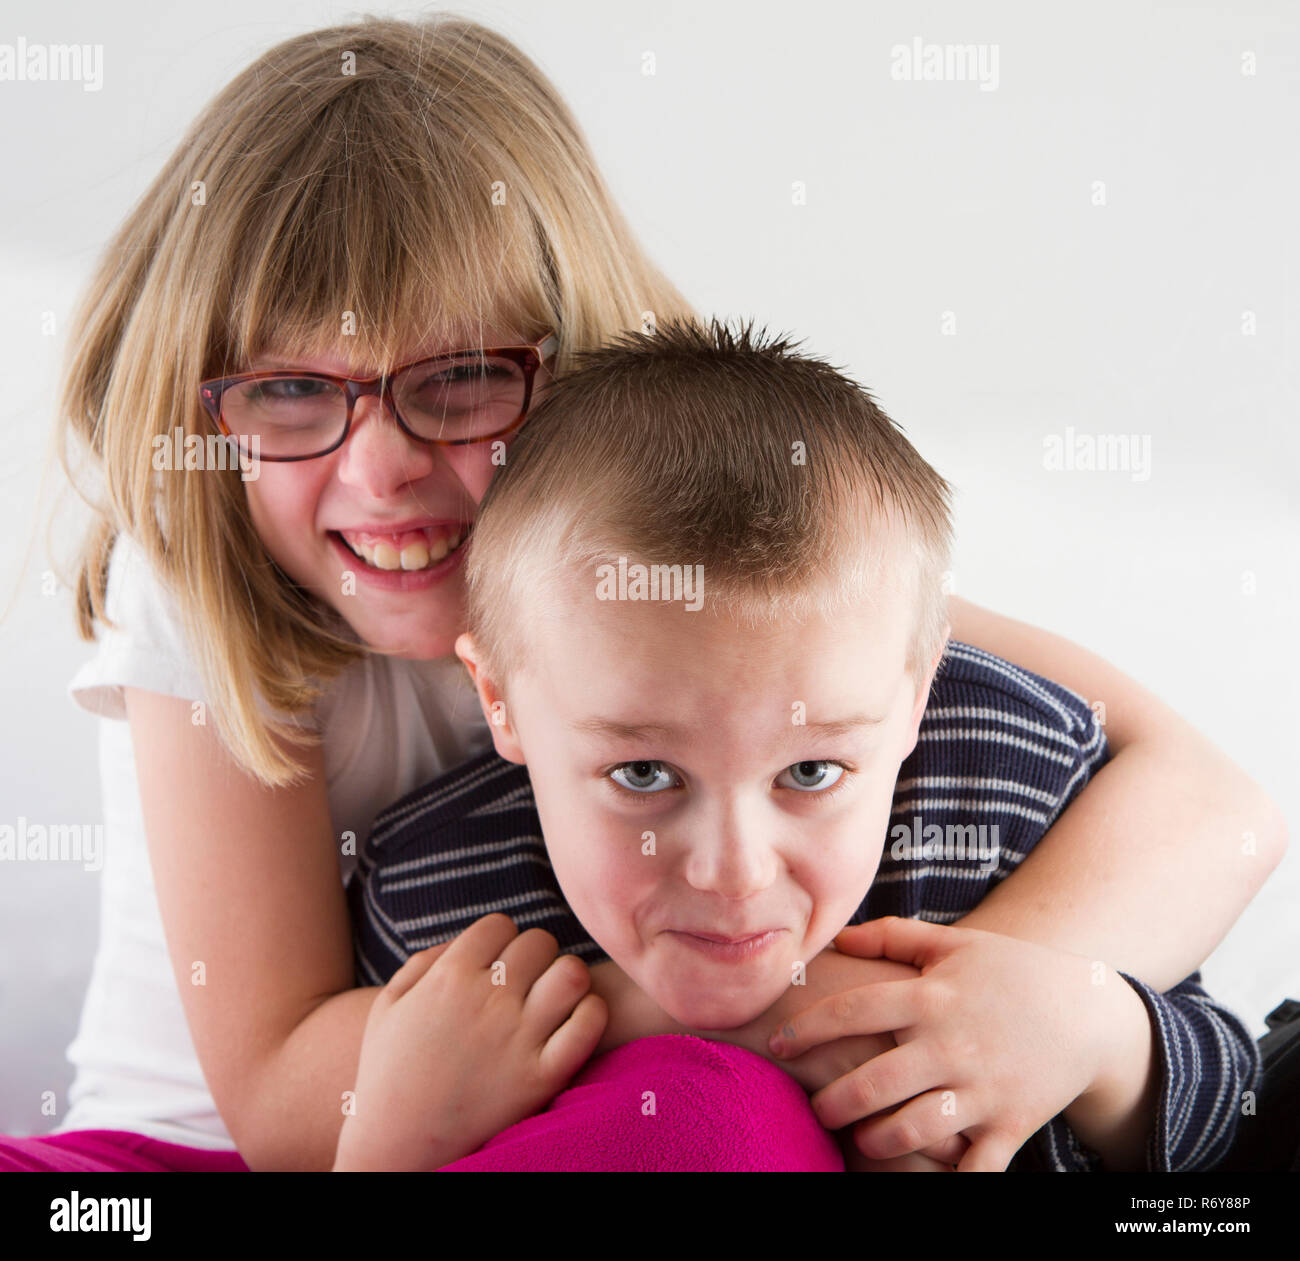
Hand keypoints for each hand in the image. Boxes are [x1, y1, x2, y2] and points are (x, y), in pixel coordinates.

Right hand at [333, 914, 606, 1170]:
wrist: (396, 1147)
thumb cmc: (388, 1074)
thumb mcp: (387, 1006)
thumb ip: (424, 961)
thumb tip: (464, 941)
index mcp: (449, 976)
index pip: (500, 924)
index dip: (500, 940)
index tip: (495, 964)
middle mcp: (487, 999)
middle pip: (540, 942)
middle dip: (535, 957)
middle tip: (526, 983)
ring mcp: (517, 1038)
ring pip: (571, 973)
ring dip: (566, 980)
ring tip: (553, 1000)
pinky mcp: (542, 1076)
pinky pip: (588, 1023)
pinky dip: (589, 1014)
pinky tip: (571, 1025)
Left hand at [768, 917, 1126, 1170]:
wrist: (1090, 1011)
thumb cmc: (1011, 971)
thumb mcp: (953, 943)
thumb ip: (892, 937)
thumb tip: (837, 937)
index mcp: (932, 997)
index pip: (855, 1012)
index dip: (809, 1028)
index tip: (778, 1043)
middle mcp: (953, 1044)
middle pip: (876, 1081)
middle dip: (834, 1102)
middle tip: (816, 1108)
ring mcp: (983, 1088)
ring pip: (916, 1129)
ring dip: (876, 1141)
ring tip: (859, 1138)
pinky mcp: (1012, 1124)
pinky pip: (974, 1168)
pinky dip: (945, 1181)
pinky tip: (917, 1178)